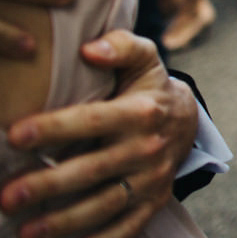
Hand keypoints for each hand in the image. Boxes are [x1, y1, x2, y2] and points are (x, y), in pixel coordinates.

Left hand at [1, 30, 198, 237]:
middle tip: (6, 196)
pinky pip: (126, 228)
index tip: (14, 135)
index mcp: (141, 111)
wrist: (188, 121)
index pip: (93, 121)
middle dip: (47, 185)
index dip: (54, 128)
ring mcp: (152, 180)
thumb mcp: (144, 60)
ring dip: (63, 222)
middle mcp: (148, 148)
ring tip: (25, 230)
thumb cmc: (149, 88)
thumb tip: (89, 49)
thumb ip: (120, 47)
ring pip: (105, 205)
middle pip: (92, 170)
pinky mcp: (153, 203)